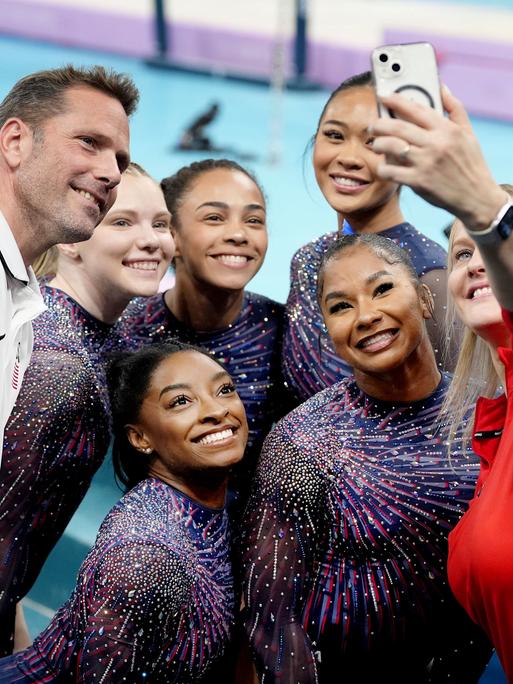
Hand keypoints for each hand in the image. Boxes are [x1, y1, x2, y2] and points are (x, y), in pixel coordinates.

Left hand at [371, 87, 504, 231]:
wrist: (475, 196)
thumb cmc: (470, 164)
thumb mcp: (468, 133)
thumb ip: (455, 108)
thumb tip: (442, 87)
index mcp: (447, 129)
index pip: (416, 108)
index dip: (396, 100)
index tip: (383, 96)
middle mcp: (435, 144)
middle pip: (398, 126)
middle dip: (379, 124)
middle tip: (373, 125)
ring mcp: (425, 163)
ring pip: (391, 146)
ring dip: (378, 144)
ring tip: (376, 144)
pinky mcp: (417, 181)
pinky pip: (391, 171)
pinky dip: (383, 168)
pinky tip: (383, 167)